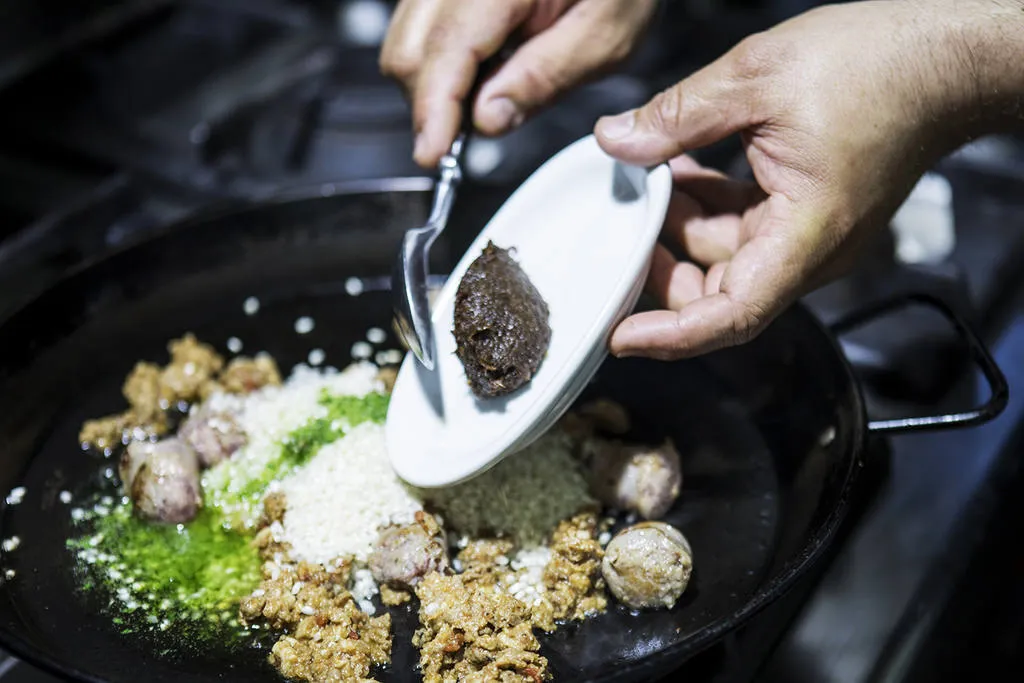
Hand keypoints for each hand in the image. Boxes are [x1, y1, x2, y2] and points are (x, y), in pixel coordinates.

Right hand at [380, 0, 657, 166]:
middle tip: (469, 136)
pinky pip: (420, 27)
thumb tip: (486, 119)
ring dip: (434, 83)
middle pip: (408, 47)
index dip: (434, 108)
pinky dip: (440, 61)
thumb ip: (545, 77)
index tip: (434, 155)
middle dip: (430, 103)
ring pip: (406, 39)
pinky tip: (481, 68)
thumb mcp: (605, 36)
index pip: (446, 47)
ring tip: (489, 93)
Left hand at [596, 0, 1023, 360]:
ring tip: (647, 180)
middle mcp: (810, 251)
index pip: (733, 315)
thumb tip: (615, 140)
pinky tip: (680, 167)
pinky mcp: (806, 214)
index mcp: (806, 236)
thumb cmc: (877, 65)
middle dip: (665, 267)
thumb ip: (677, 117)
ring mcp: (810, 236)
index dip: (673, 335)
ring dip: (681, 227)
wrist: (943, 58)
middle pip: (719, 292)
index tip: (623, 336)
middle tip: (623, 228)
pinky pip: (744, 227)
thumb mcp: (756, 77)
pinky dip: (708, 205)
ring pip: (726, 257)